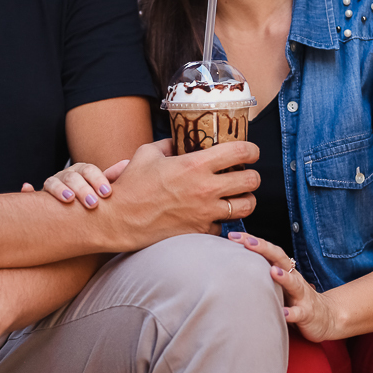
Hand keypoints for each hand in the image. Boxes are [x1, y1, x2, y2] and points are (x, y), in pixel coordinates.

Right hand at [22, 160, 129, 209]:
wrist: (76, 220)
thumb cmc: (93, 202)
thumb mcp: (103, 191)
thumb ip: (114, 178)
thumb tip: (127, 164)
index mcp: (81, 173)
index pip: (88, 170)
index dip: (97, 179)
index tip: (107, 193)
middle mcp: (65, 178)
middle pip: (72, 176)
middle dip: (82, 188)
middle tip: (93, 204)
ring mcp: (51, 188)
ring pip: (52, 182)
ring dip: (59, 188)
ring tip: (68, 199)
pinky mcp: (39, 201)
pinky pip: (29, 194)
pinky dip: (28, 191)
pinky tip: (27, 187)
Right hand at [101, 139, 259, 250]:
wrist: (119, 220)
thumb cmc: (131, 186)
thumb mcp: (147, 154)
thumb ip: (168, 145)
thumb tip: (179, 141)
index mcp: (195, 165)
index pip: (240, 152)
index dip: (252, 150)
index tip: (251, 152)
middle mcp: (206, 188)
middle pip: (251, 181)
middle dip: (252, 175)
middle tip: (246, 174)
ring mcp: (205, 212)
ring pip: (246, 206)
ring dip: (246, 199)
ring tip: (238, 195)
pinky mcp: (200, 231)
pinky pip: (224, 226)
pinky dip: (222, 220)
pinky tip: (214, 214)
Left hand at [228, 232, 339, 342]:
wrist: (328, 317)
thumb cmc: (296, 299)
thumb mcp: (279, 284)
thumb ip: (263, 275)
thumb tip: (232, 266)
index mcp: (285, 270)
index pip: (268, 251)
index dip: (252, 242)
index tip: (232, 236)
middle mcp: (294, 278)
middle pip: (280, 259)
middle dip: (264, 249)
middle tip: (247, 242)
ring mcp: (302, 295)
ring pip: (294, 283)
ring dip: (283, 277)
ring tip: (272, 271)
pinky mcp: (307, 313)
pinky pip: (299, 313)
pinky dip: (291, 313)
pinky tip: (283, 313)